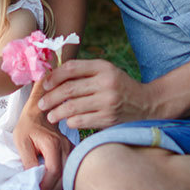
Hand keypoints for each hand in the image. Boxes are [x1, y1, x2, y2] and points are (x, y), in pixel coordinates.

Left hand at [10, 102, 73, 189]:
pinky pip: (69, 168)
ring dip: (57, 185)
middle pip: (63, 175)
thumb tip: (32, 178)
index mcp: (52, 144)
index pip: (54, 171)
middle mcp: (65, 147)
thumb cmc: (27, 125)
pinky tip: (52, 182)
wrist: (38, 112)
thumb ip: (27, 160)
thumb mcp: (21, 141)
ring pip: (68, 173)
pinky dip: (62, 178)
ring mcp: (69, 148)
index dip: (46, 185)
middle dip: (52, 189)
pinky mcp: (70, 150)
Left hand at [37, 59, 160, 129]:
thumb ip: (84, 72)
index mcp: (103, 67)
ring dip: (57, 113)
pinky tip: (68, 122)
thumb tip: (53, 77)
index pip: (71, 69)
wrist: (147, 104)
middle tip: (41, 104)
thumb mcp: (107, 72)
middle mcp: (106, 83)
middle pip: (69, 89)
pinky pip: (81, 121)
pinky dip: (71, 122)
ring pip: (72, 107)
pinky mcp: (109, 119)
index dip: (54, 76)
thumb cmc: (120, 87)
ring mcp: (108, 102)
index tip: (45, 85)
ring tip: (51, 116)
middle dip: (50, 98)